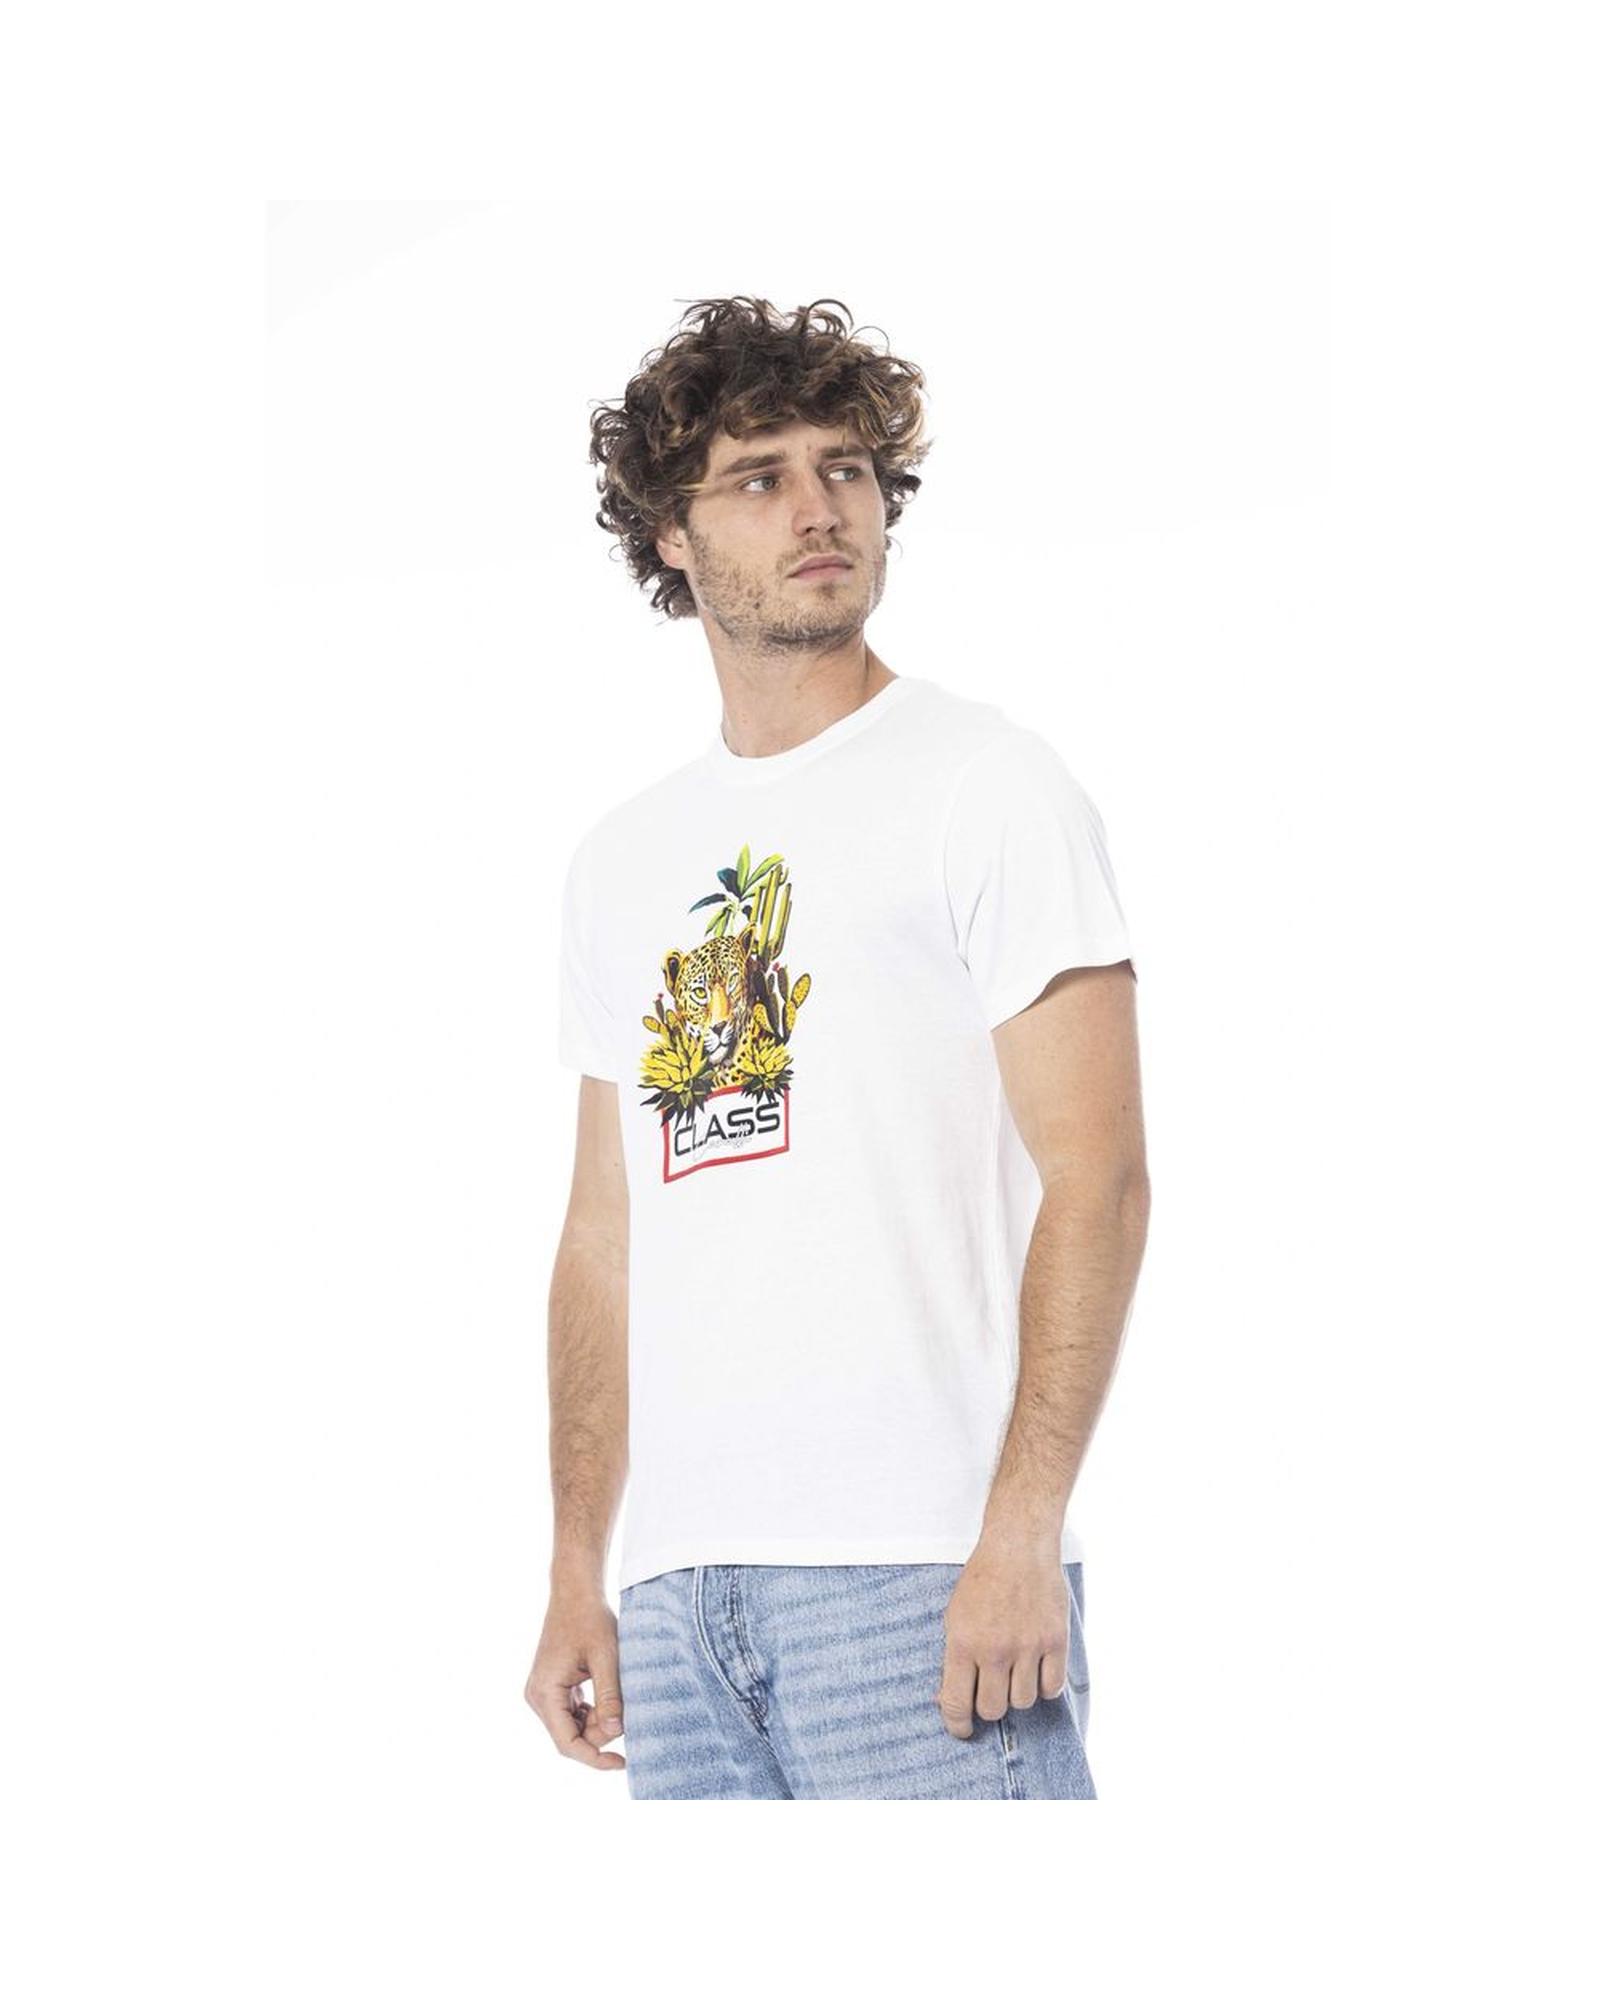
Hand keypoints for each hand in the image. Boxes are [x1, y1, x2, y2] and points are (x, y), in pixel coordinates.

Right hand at [525, 1582, 626, 1769]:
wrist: (576, 1592)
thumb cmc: (590, 1619)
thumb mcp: (606, 1657)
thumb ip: (610, 1696)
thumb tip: (616, 1732)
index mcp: (545, 1693)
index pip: (567, 1744)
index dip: (595, 1758)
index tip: (622, 1763)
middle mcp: (537, 1697)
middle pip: (570, 1737)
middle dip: (600, 1733)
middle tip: (626, 1712)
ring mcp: (543, 1693)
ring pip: (572, 1726)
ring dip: (597, 1721)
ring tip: (618, 1696)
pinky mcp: (552, 1688)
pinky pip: (572, 1713)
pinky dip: (592, 1712)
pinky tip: (609, 1695)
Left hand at [937, 1539, 1070, 1738]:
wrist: (1018, 1546)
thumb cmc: (982, 1580)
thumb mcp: (955, 1616)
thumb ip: (954, 1658)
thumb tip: (951, 1700)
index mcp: (963, 1642)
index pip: (956, 1703)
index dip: (957, 1725)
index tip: (962, 1729)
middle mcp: (995, 1649)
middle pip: (993, 1709)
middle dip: (989, 1706)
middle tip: (990, 1692)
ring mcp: (1028, 1646)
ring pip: (1023, 1702)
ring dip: (1016, 1693)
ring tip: (1014, 1673)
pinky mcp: (1055, 1641)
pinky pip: (1051, 1688)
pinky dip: (1043, 1686)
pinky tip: (1036, 1670)